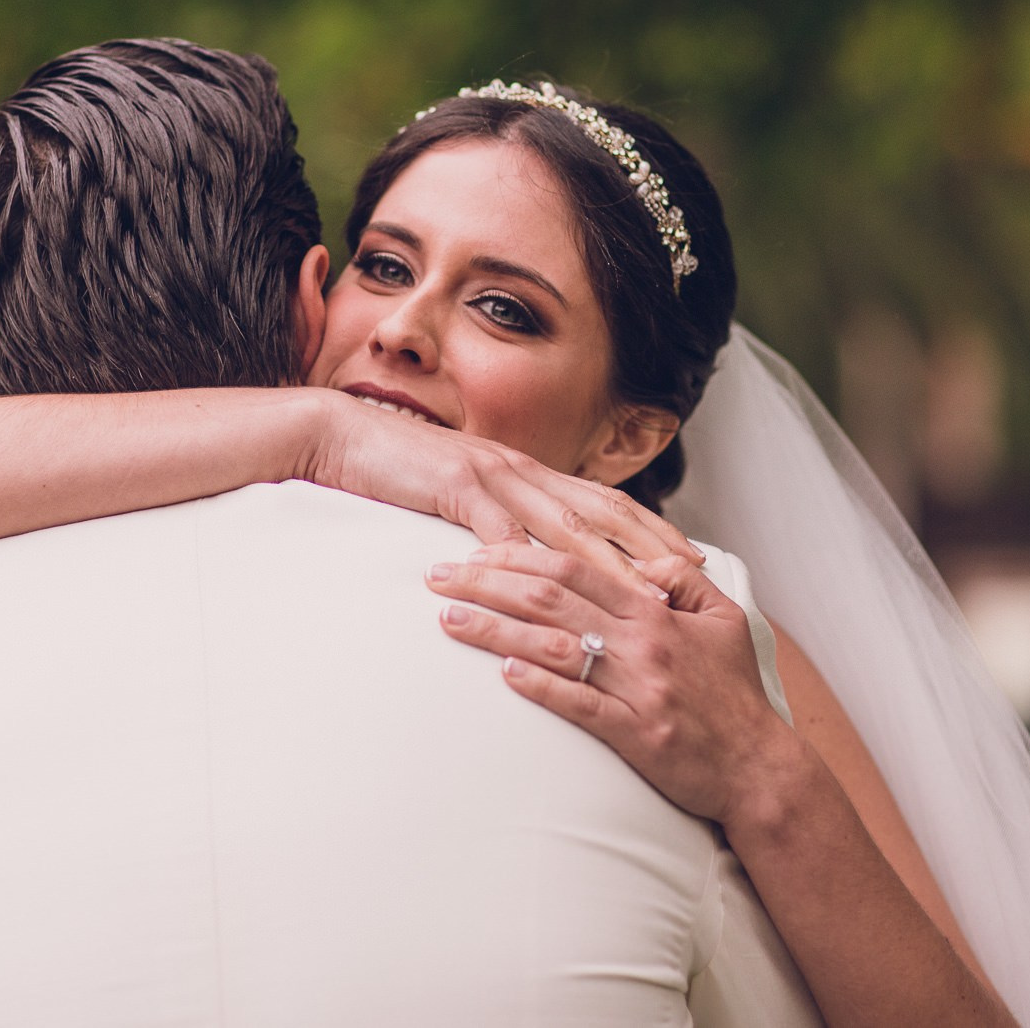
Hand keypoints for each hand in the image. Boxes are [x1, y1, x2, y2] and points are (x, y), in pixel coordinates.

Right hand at [301, 389, 703, 568]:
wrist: (337, 434)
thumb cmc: (395, 470)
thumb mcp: (457, 494)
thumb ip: (494, 517)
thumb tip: (524, 555)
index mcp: (525, 472)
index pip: (602, 502)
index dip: (650, 530)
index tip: (689, 561)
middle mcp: (519, 469)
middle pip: (600, 510)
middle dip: (651, 545)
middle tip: (692, 578)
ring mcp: (489, 474)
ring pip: (562, 524)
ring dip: (607, 562)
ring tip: (643, 595)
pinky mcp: (453, 485)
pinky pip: (496, 528)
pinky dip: (525, 559)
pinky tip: (549, 589)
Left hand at [425, 544, 797, 825]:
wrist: (758, 768)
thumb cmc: (734, 694)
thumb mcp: (723, 620)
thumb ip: (683, 580)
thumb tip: (644, 558)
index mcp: (654, 611)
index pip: (574, 568)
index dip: (519, 555)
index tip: (474, 550)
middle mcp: (642, 643)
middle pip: (551, 598)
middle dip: (487, 582)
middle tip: (437, 576)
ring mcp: (638, 688)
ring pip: (555, 647)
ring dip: (495, 631)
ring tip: (448, 620)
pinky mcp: (636, 734)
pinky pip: (582, 705)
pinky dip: (542, 688)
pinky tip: (504, 675)